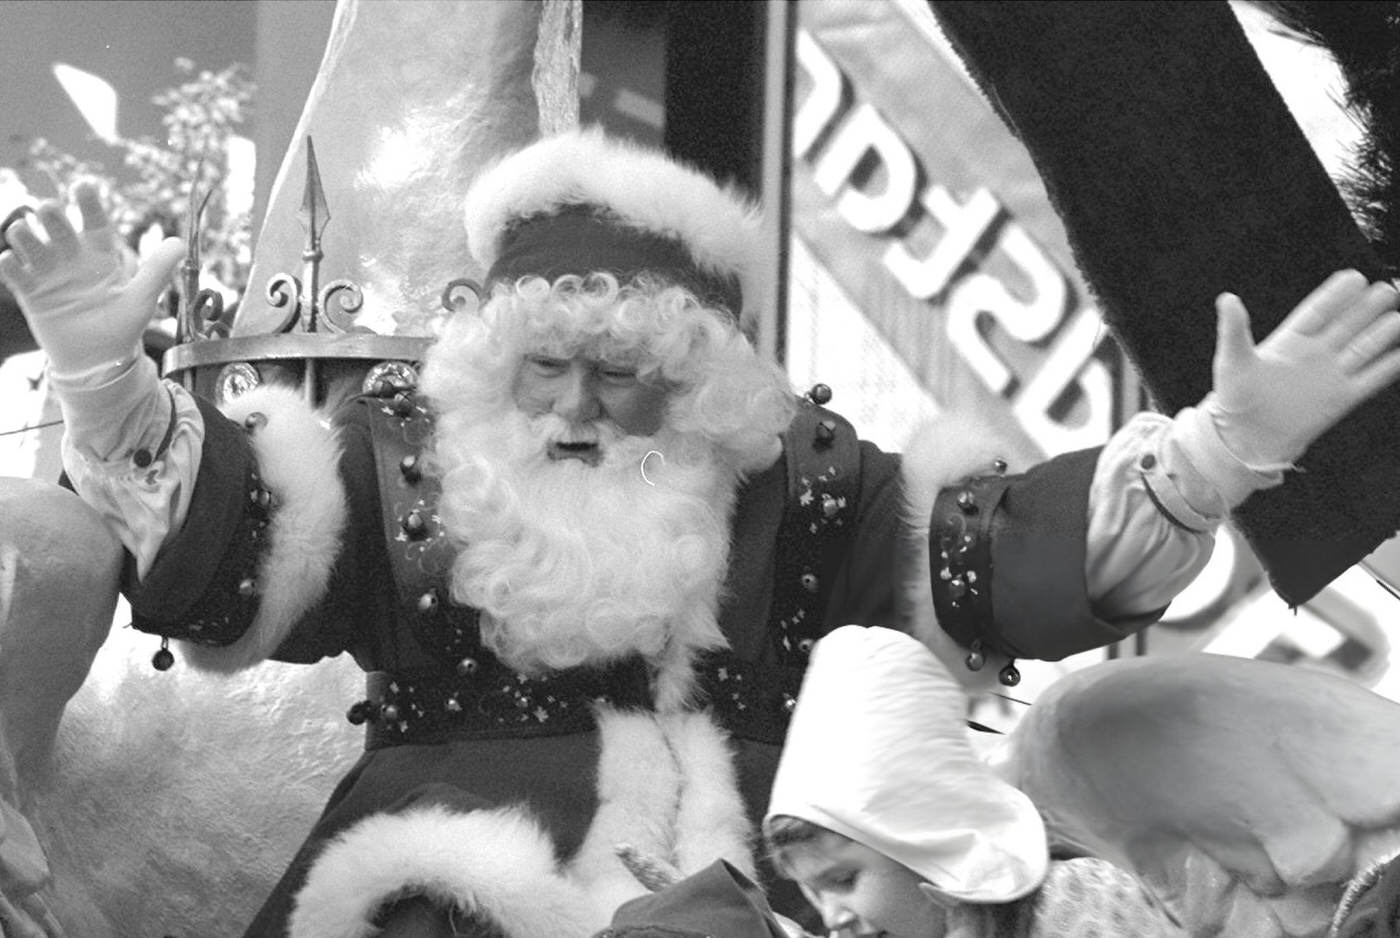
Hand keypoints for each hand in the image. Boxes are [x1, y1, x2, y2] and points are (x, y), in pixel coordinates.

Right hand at [0, 182, 183, 379]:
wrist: (100, 361)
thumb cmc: (123, 325)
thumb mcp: (142, 298)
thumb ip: (157, 270)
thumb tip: (179, 242)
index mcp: (101, 255)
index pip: (95, 223)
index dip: (89, 205)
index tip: (84, 185)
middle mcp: (72, 258)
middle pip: (59, 230)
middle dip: (52, 217)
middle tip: (49, 208)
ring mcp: (50, 274)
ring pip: (33, 247)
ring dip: (25, 237)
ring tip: (21, 230)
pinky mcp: (32, 294)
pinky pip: (16, 276)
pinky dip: (9, 267)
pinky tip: (7, 260)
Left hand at [1208, 269, 1399, 467]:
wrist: (1246, 439)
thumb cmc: (1234, 399)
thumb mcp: (1232, 360)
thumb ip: (1234, 330)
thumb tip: (1227, 299)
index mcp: (1289, 342)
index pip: (1318, 312)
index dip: (1335, 296)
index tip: (1353, 278)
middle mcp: (1314, 355)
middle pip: (1345, 325)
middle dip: (1365, 308)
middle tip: (1384, 291)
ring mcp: (1329, 375)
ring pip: (1362, 348)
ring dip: (1380, 333)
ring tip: (1397, 317)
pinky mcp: (1340, 398)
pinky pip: (1370, 379)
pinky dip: (1387, 367)